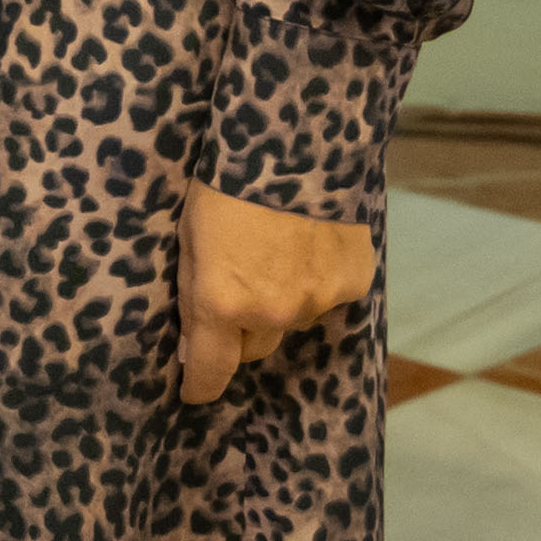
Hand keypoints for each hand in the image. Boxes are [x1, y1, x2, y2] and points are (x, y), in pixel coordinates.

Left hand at [175, 183, 376, 404]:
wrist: (296, 147)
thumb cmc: (224, 185)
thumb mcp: (189, 237)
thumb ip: (191, 294)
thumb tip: (193, 351)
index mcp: (222, 302)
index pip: (212, 370)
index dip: (201, 386)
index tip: (193, 393)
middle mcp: (272, 312)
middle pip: (254, 346)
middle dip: (240, 330)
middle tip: (235, 290)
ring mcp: (317, 300)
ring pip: (293, 321)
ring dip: (281, 302)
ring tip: (274, 254)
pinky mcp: (352, 283)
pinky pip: (327, 297)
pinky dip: (316, 281)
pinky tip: (309, 246)